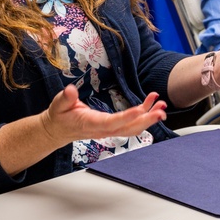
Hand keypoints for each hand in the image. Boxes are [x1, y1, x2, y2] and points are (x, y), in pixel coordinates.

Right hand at [40, 85, 166, 147]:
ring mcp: (110, 130)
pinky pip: (131, 125)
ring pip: (133, 128)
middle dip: (146, 120)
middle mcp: (104, 130)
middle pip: (129, 128)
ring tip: (162, 106)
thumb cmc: (60, 116)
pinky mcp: (113, 127)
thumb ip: (66, 98)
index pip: (112, 122)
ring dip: (149, 118)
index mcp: (91, 124)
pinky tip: (152, 106)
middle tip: (161, 110)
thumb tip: (70, 90)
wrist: (58, 130)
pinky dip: (144, 116)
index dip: (127, 117)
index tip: (141, 109)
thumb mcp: (58, 105)